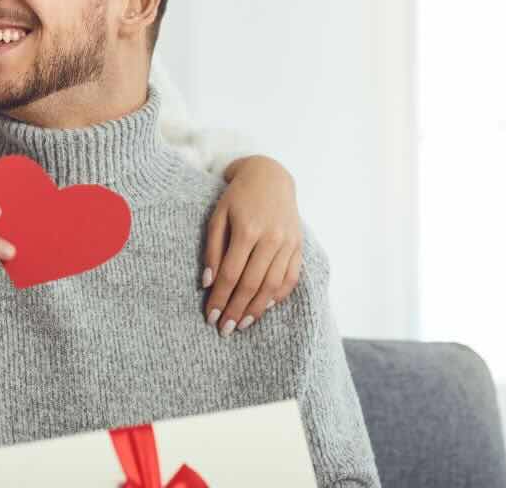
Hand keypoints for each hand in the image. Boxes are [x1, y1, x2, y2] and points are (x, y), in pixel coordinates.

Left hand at [202, 156, 302, 336]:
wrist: (270, 176)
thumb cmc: (238, 197)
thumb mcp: (218, 216)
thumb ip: (213, 250)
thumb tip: (208, 283)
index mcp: (247, 229)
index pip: (231, 274)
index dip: (220, 298)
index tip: (210, 316)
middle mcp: (271, 238)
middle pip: (252, 284)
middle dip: (236, 310)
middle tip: (224, 329)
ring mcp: (288, 242)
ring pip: (273, 285)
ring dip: (257, 309)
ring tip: (242, 324)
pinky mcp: (298, 245)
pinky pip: (291, 277)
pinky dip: (279, 296)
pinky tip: (265, 307)